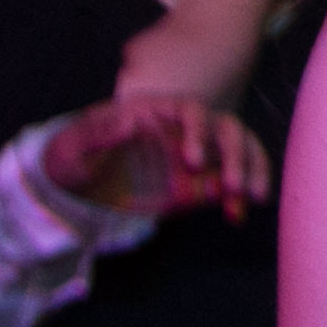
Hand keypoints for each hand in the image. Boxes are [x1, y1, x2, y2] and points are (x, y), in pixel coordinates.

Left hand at [40, 91, 272, 219]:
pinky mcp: (199, 181)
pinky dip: (239, 198)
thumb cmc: (71, 156)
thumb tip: (125, 123)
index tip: (193, 163)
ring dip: (253, 171)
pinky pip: (230, 183)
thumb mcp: (72, 146)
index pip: (191, 110)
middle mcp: (183, 128)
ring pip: (240, 150)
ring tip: (254, 199)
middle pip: (226, 129)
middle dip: (237, 156)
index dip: (199, 132)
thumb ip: (96, 134)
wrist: (74, 182)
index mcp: (156, 112)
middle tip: (234, 187)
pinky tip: (236, 216)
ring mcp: (196, 153)